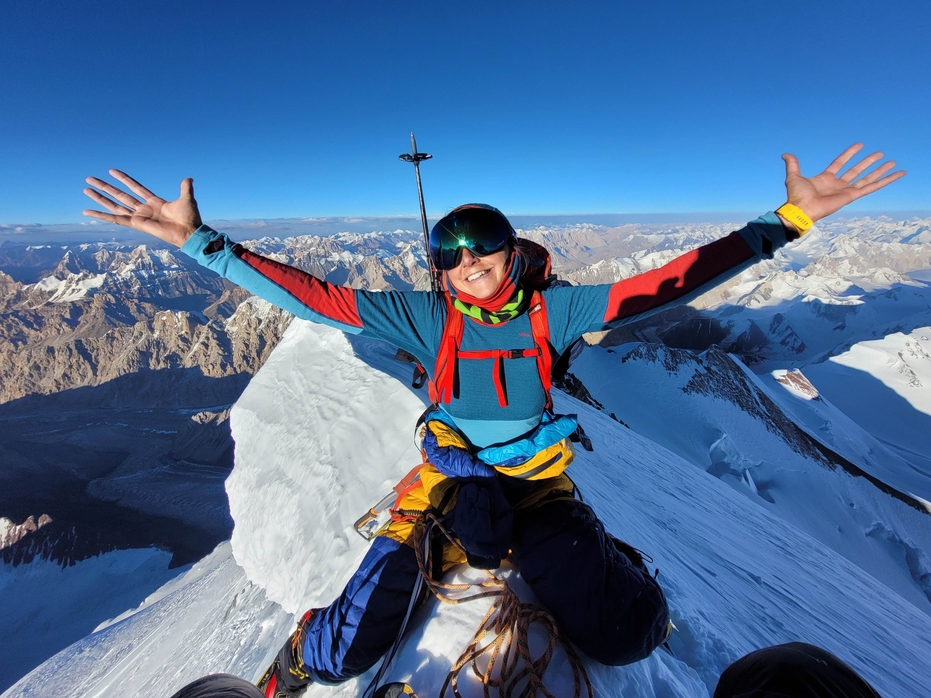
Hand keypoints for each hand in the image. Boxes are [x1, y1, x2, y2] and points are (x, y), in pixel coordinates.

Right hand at [83, 170, 202, 246]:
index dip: (124, 179)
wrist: (189, 232)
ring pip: (113, 205)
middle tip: (90, 178)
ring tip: (85, 189)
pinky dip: (100, 216)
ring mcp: (138, 216)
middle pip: (119, 195)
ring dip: (99, 197)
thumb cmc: (189, 218)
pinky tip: (88, 212)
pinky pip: (114, 219)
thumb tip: (188, 178)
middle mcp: (143, 209)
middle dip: (105, 187)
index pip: (135, 187)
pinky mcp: (135, 224)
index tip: (111, 171)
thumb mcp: (186, 198)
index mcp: (154, 202)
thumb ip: (185, 188)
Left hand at [781, 144, 904, 223]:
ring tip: (892, 162)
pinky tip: (896, 174)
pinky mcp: (853, 196)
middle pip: (857, 170)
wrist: (801, 209)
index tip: (860, 145)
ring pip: (868, 178)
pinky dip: (886, 181)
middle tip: (880, 153)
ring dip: (880, 170)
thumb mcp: (794, 176)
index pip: (840, 163)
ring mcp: (846, 190)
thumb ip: (793, 164)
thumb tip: (786, 154)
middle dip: (868, 162)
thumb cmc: (796, 196)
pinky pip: (872, 187)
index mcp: (826, 179)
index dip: (849, 154)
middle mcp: (838, 184)